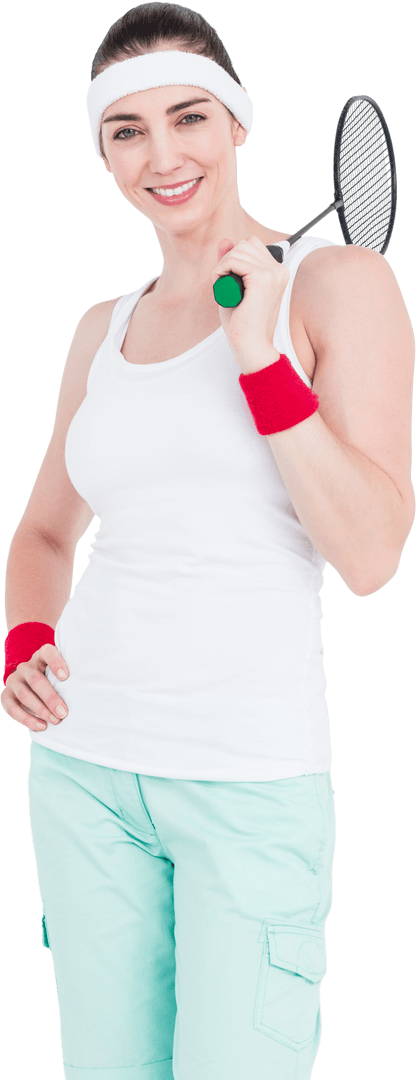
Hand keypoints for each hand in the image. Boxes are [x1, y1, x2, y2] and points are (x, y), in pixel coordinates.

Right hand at [0, 643, 68, 731]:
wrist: (32, 686)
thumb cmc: (55, 681)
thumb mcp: (61, 674)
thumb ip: (72, 677)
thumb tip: (93, 687)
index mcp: (41, 656)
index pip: (47, 653)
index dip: (56, 663)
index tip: (66, 677)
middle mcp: (25, 667)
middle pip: (36, 680)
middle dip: (51, 698)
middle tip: (64, 712)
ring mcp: (14, 681)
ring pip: (24, 695)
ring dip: (41, 710)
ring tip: (56, 721)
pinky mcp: (6, 696)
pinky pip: (12, 709)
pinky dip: (27, 719)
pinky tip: (42, 726)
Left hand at [212, 236, 289, 371]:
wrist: (252, 347)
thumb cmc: (243, 324)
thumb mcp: (234, 288)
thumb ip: (231, 264)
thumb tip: (225, 240)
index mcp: (277, 272)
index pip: (252, 244)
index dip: (234, 257)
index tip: (228, 278)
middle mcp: (279, 270)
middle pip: (245, 244)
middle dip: (227, 259)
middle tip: (223, 283)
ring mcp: (273, 273)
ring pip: (239, 250)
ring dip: (223, 266)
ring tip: (223, 287)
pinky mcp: (263, 278)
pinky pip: (234, 260)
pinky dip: (221, 270)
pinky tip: (221, 286)